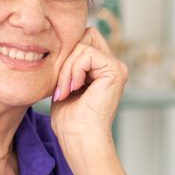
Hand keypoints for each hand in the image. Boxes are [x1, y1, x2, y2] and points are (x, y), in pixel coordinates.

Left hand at [49, 27, 127, 143]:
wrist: (79, 139)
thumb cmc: (70, 120)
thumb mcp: (64, 85)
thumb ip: (67, 64)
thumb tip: (58, 43)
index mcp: (102, 69)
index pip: (82, 40)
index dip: (67, 54)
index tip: (58, 84)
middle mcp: (112, 66)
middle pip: (85, 35)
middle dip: (67, 57)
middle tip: (61, 86)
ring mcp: (116, 67)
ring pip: (83, 45)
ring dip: (67, 69)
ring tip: (65, 91)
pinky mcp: (116, 70)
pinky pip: (87, 54)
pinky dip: (74, 70)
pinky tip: (73, 89)